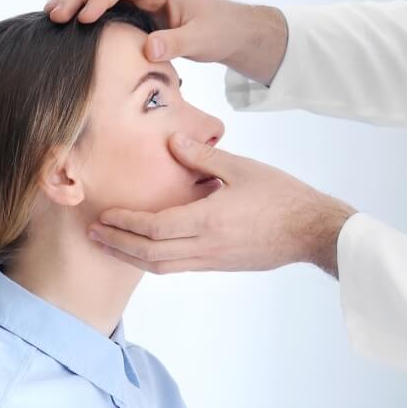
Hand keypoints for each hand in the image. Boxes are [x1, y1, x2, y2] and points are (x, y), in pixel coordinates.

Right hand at [45, 0, 287, 83]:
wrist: (231, 31)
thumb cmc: (220, 31)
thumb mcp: (203, 39)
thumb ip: (177, 42)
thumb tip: (149, 48)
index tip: (82, 20)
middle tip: (54, 15)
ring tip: (50, 15)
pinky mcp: (136, 8)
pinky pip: (103, 2)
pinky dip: (83, 8)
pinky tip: (66, 24)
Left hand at [89, 133, 356, 275]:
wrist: (312, 231)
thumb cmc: (282, 196)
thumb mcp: (242, 168)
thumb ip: (203, 156)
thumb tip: (172, 140)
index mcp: (208, 221)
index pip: (154, 227)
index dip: (124, 223)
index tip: (104, 215)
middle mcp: (206, 246)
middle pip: (149, 254)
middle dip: (117, 244)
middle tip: (93, 234)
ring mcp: (214, 260)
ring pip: (162, 267)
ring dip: (132, 257)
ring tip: (110, 246)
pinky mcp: (222, 265)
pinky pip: (180, 267)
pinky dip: (155, 261)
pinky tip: (147, 251)